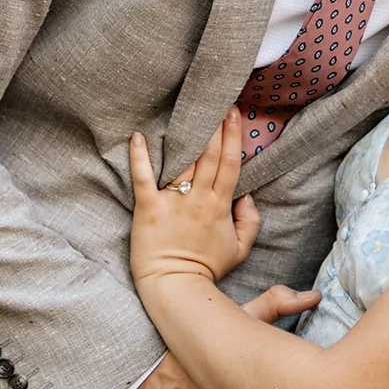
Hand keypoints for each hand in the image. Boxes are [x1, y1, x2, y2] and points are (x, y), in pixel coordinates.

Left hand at [129, 112, 256, 287]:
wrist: (177, 288)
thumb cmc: (206, 269)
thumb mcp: (240, 249)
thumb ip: (250, 221)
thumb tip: (249, 196)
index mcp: (220, 206)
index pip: (230, 164)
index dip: (233, 136)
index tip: (234, 113)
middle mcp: (199, 199)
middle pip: (209, 155)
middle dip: (213, 126)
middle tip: (214, 100)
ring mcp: (173, 203)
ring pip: (182, 162)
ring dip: (185, 134)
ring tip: (187, 109)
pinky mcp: (148, 209)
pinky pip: (143, 178)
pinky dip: (140, 157)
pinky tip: (137, 136)